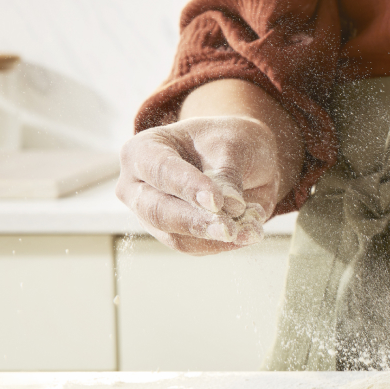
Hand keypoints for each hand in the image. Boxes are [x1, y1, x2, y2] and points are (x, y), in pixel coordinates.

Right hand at [116, 115, 280, 254]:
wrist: (240, 157)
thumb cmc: (228, 141)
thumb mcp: (232, 144)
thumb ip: (227, 173)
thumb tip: (231, 205)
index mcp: (144, 150)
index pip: (160, 170)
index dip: (188, 187)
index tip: (216, 201)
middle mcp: (138, 185)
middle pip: (157, 210)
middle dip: (196, 221)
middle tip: (229, 229)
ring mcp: (152, 214)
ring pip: (175, 236)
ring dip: (215, 238)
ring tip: (251, 230)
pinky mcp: (173, 235)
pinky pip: (195, 247)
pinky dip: (224, 243)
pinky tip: (250, 232)